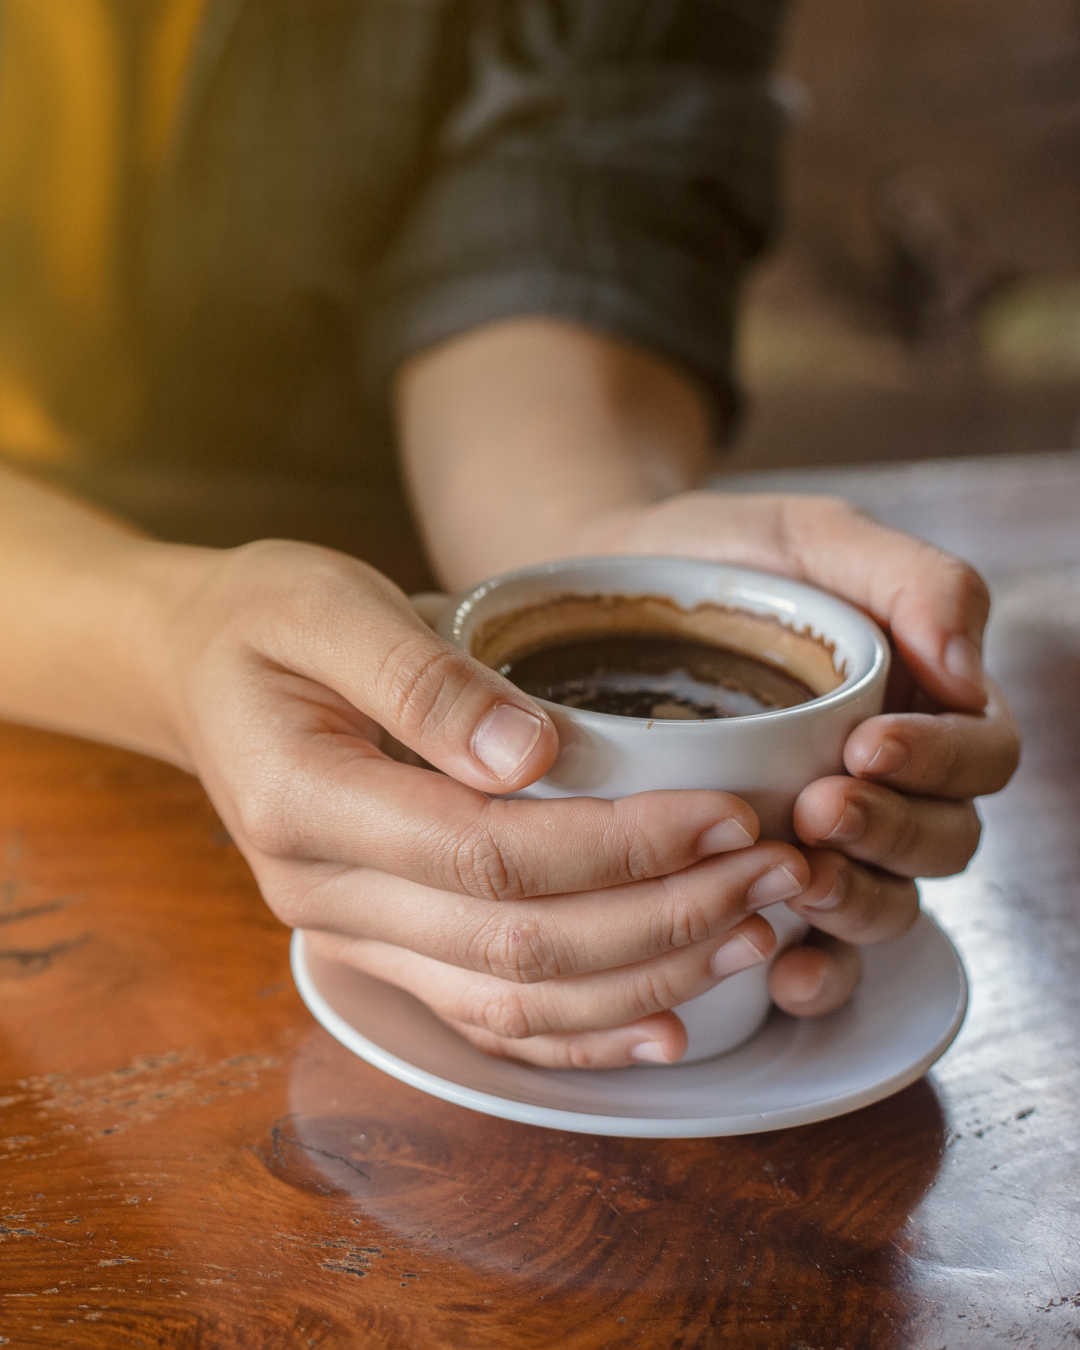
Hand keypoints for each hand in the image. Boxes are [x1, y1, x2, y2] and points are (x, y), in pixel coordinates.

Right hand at [161, 539, 811, 1067]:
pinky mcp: (383, 947)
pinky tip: (671, 1024)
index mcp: (307, 803)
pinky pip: (488, 1019)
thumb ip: (422, 677)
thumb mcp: (327, 603)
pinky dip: (585, 1033)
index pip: (491, 854)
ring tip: (761, 935)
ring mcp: (352, 936)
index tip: (732, 813)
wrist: (197, 667)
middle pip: (520, 945)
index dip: (623, 846)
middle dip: (667, 916)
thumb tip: (536, 753)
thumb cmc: (265, 617)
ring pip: (516, 1003)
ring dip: (649, 979)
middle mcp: (326, 895)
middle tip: (783, 872)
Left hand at [576, 492, 1020, 1013]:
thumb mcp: (815, 539)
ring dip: (855, 902)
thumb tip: (968, 672)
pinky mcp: (764, 883)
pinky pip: (822, 954)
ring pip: (889, 904)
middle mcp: (890, 784)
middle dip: (891, 834)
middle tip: (819, 807)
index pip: (980, 755)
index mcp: (922, 704)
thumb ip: (910, 579)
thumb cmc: (722, 558)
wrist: (605, 587)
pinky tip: (781, 969)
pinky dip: (817, 973)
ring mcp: (830, 842)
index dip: (942, 762)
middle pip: (944, 841)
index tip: (867, 745)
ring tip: (795, 876)